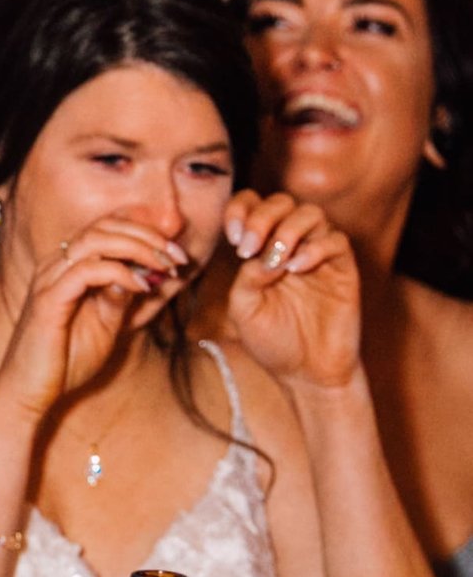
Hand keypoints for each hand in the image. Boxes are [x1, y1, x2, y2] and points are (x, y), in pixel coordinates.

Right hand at [0, 216, 196, 424]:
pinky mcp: (48, 299)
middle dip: (147, 236)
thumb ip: (123, 297)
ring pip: (96, 240)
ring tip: (164, 267)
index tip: (177, 254)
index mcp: (67, 266)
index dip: (145, 232)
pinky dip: (120, 272)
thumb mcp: (107, 324)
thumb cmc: (65, 360)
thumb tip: (149, 272)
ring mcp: (49, 279)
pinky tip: (142, 286)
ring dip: (138, 249)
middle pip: (104, 226)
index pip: (106, 227)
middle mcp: (55, 264)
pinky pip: (88, 270)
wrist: (29, 392)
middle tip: (177, 257)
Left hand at [220, 189, 360, 392]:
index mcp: (263, 248)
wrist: (308, 374)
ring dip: (288, 229)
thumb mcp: (244, 309)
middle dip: (261, 218)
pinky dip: (314, 248)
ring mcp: (319, 255)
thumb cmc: (273, 341)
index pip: (253, 205)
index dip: (240, 210)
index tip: (233, 237)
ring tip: (276, 260)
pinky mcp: (344, 270)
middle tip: (248, 248)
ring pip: (311, 213)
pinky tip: (297, 269)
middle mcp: (292, 245)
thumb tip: (261, 253)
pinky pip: (336, 241)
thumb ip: (246, 276)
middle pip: (281, 201)